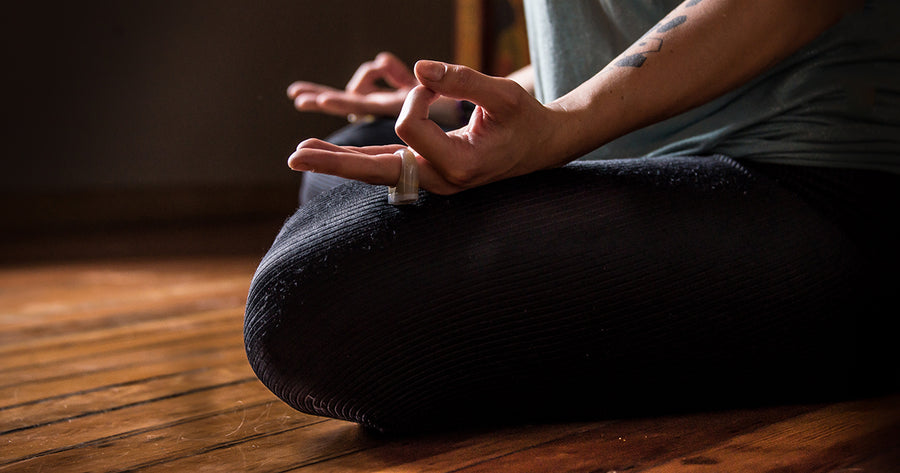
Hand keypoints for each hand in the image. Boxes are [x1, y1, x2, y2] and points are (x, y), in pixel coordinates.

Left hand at [289, 60, 567, 194]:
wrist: (542, 148)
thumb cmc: (526, 120)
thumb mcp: (503, 96)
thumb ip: (462, 80)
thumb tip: (421, 68)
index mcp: (460, 165)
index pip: (411, 125)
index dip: (420, 93)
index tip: (438, 80)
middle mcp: (442, 181)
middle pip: (377, 170)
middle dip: (335, 160)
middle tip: (294, 153)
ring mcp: (433, 181)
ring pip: (377, 173)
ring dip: (338, 162)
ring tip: (301, 153)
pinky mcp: (429, 174)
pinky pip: (388, 167)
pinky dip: (359, 161)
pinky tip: (334, 156)